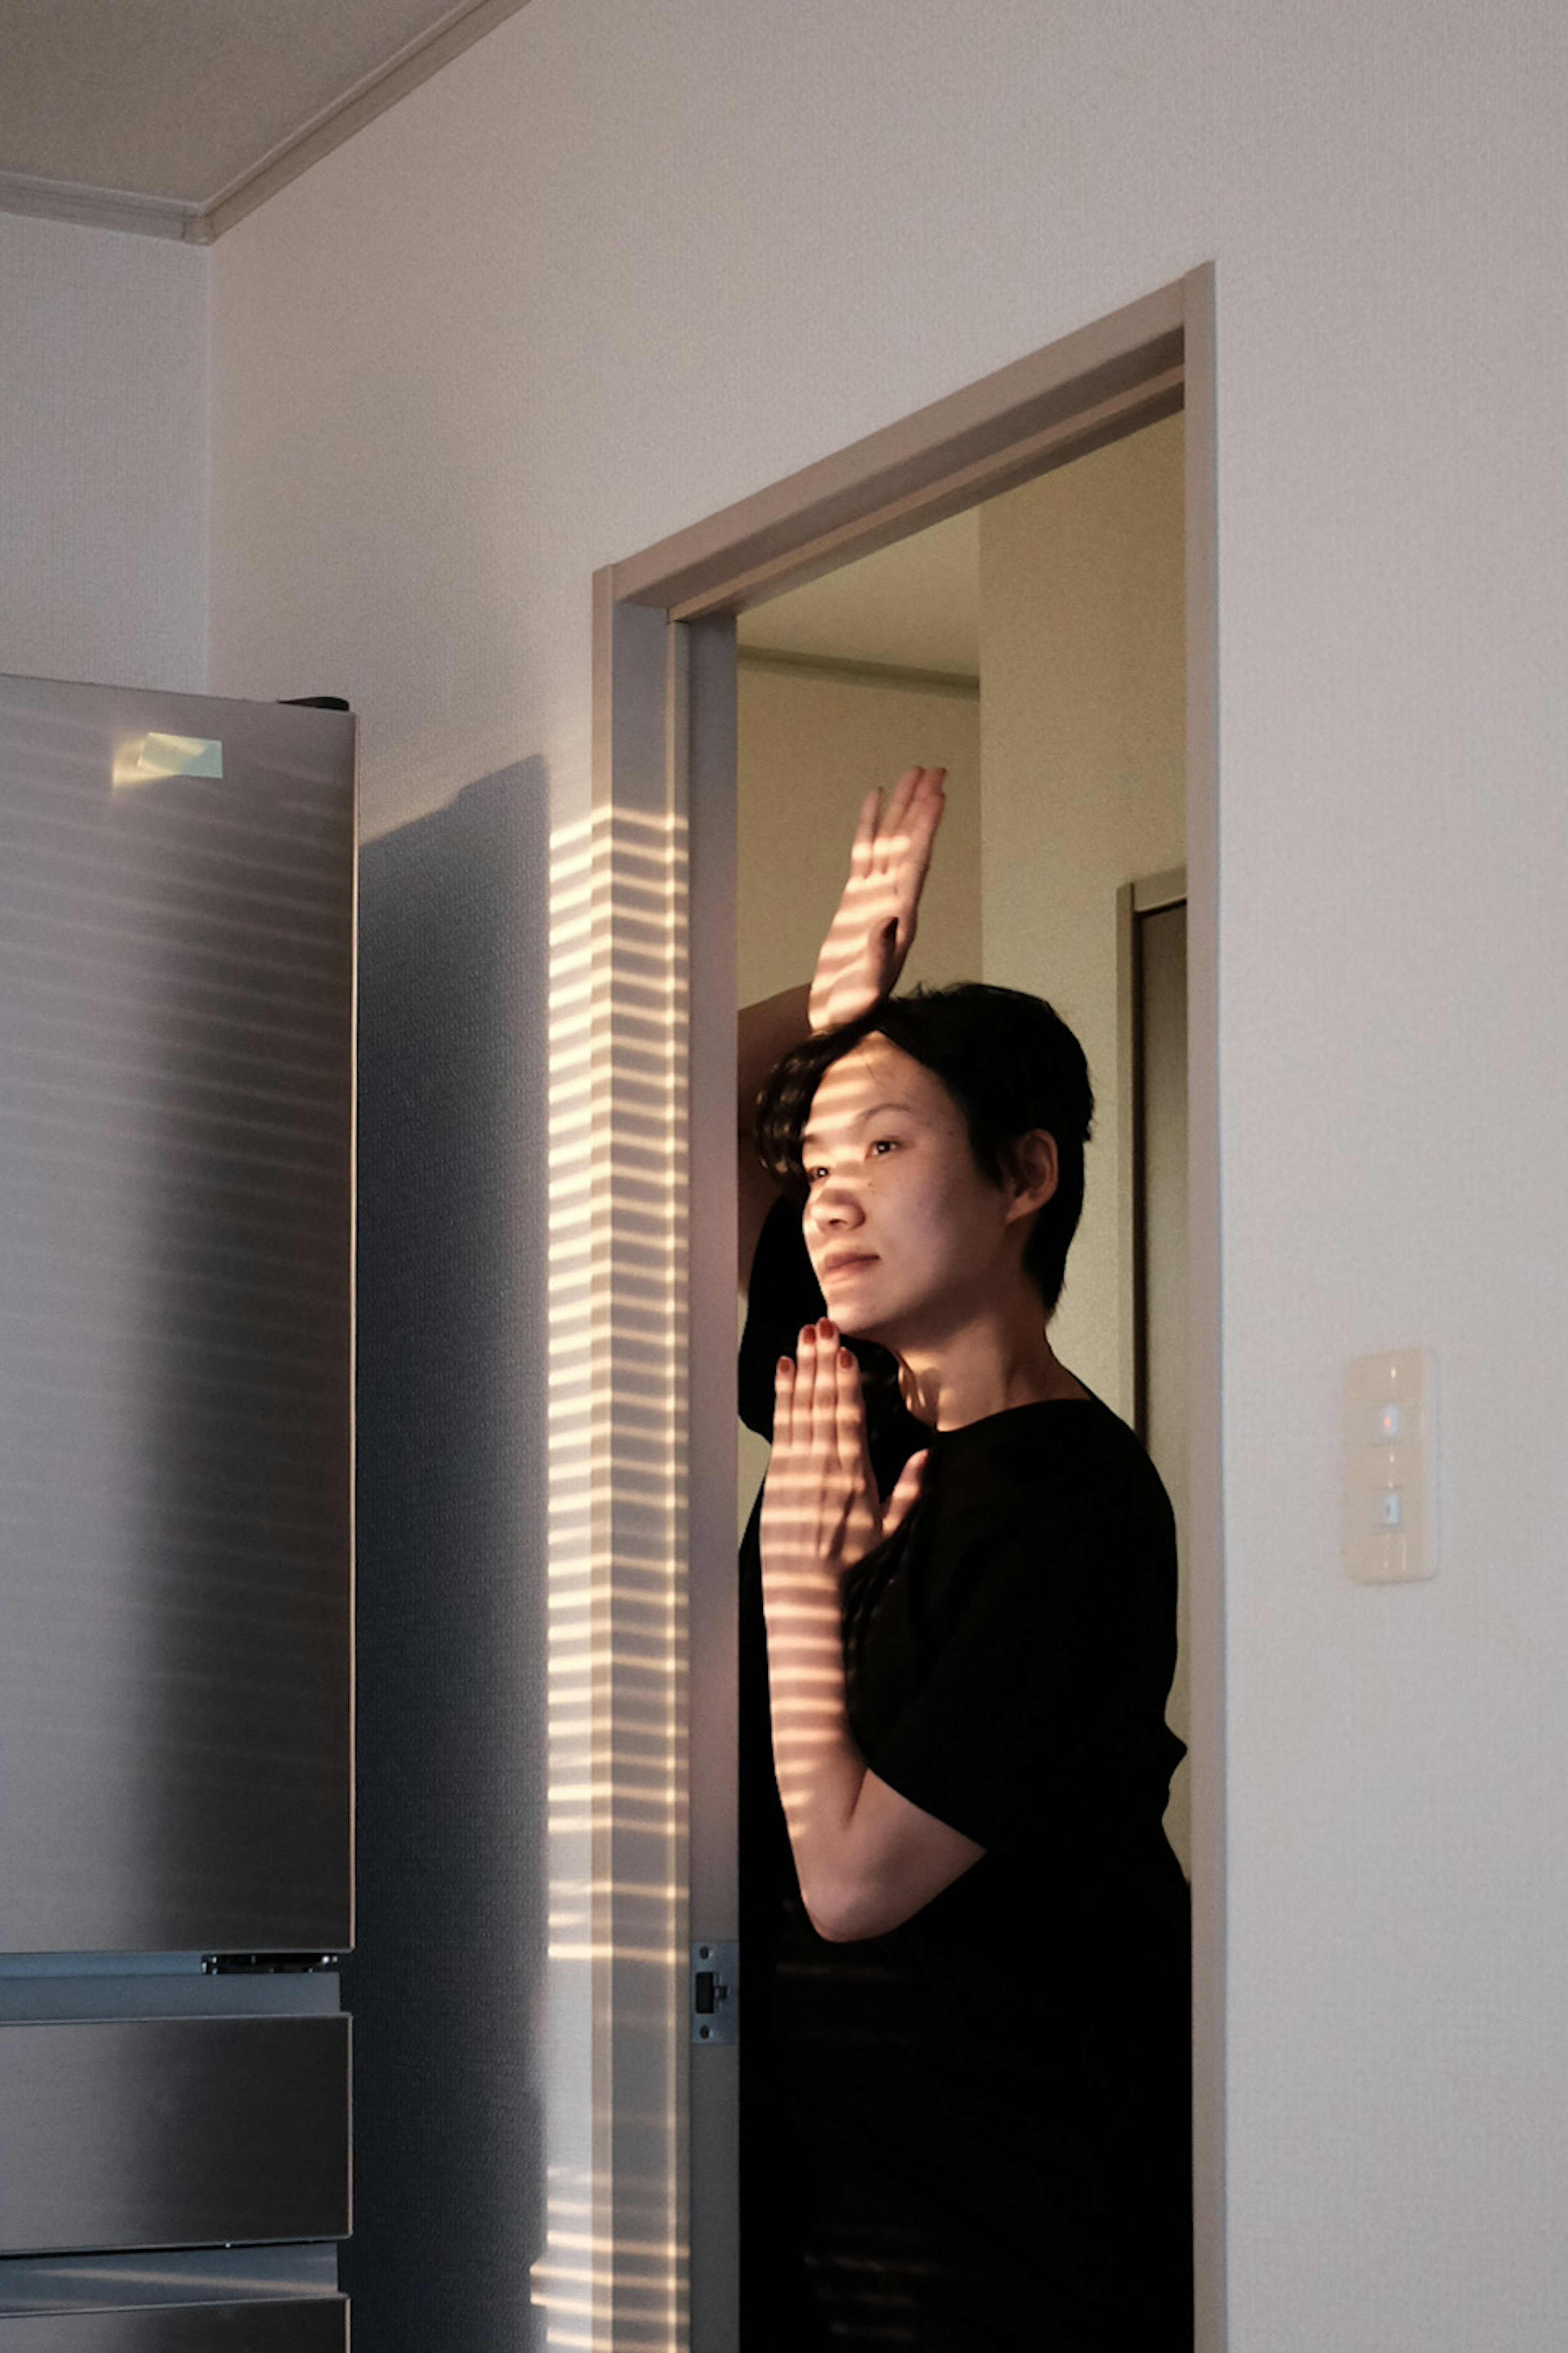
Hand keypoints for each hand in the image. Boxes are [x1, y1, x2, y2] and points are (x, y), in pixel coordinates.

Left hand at [761, 1319, 926, 1606]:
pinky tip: (784, 1370)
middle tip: (823, 1325)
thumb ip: (911, 1490)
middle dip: (823, 1363)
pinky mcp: (778, 1475)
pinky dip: (781, 1397)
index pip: (850, 1420)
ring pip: (800, 1409)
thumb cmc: (853, 1564)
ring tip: (804, 1336)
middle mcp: (824, 1468)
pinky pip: (780, 1427)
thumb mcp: (891, 1531)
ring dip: (802, 1370)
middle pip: (823, 1405)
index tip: (844, 1353)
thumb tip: (927, 1453)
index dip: (845, 1385)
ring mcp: (797, 1470)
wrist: (807, 1594)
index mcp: (855, 1478)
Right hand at [807, 767, 945, 1033]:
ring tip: (913, 773)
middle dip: (921, 806)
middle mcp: (893, 900)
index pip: (916, 861)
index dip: (926, 828)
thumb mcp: (868, 988)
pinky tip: (874, 798)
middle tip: (936, 769)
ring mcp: (874, 897)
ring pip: (889, 841)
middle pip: (909, 843)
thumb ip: (880, 955)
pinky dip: (868, 825)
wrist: (842, 1021)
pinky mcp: (855, 900)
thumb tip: (889, 919)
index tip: (938, 795)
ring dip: (902, 808)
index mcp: (901, 916)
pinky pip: (863, 853)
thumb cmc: (855, 1010)